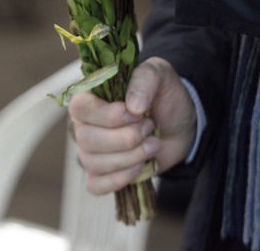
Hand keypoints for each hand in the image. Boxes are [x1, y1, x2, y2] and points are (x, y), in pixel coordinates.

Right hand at [68, 57, 195, 194]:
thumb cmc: (163, 95)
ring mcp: (90, 150)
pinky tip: (140, 166)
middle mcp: (85, 123)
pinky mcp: (102, 173)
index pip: (79, 107)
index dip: (107, 115)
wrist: (179, 124)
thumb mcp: (160, 74)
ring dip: (130, 157)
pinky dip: (120, 178)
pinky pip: (96, 184)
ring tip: (153, 144)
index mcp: (91, 95)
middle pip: (86, 139)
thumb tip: (133, 106)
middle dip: (125, 138)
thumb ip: (145, 79)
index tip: (136, 113)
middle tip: (150, 127)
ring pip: (93, 162)